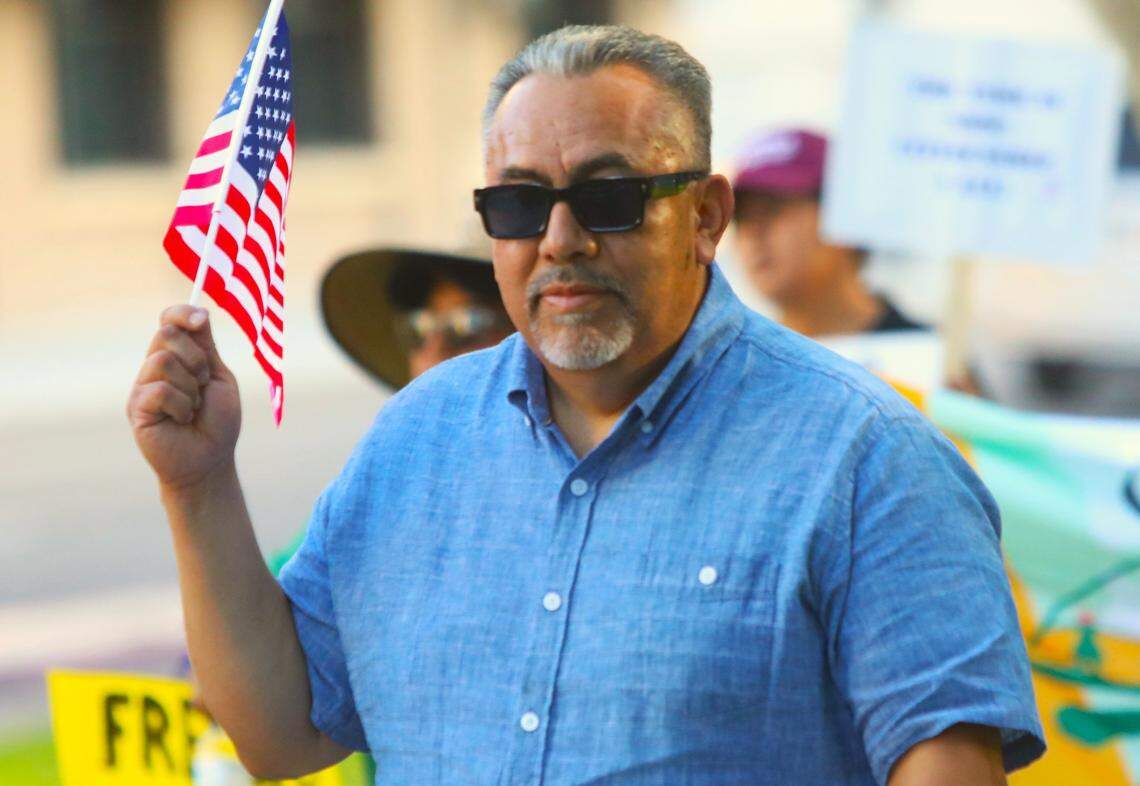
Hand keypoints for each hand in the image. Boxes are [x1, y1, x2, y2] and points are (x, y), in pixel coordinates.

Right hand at [127, 306, 241, 490]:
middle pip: (166, 335)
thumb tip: (200, 310)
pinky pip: (160, 390)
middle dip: (197, 360)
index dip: (182, 313)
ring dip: (191, 386)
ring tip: (194, 407)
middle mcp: (156, 367)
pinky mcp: (136, 407)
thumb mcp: (219, 378)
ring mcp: (143, 386)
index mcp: (178, 356)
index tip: (201, 321)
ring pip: (163, 361)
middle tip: (204, 385)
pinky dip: (181, 405)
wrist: (210, 460)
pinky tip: (182, 420)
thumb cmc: (217, 422)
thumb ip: (206, 348)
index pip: (169, 321)